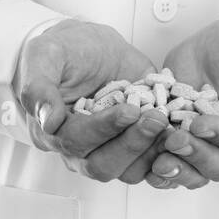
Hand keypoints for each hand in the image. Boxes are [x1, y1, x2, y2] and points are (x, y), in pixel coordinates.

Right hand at [14, 19, 170, 183]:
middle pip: (103, 165)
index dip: (103, 129)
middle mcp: (80, 149)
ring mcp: (109, 149)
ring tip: (169, 123)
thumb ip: (39, 87)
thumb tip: (47, 122)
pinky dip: (166, 153)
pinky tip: (179, 134)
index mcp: (53, 132)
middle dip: (132, 143)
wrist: (90, 47)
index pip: (76, 141)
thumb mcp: (45, 56)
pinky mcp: (135, 145)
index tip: (128, 111)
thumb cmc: (65, 51)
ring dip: (151, 151)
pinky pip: (151, 163)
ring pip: (129, 171)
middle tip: (155, 118)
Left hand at [149, 14, 218, 189]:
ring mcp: (205, 139)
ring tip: (159, 157)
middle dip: (196, 155)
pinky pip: (171, 159)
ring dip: (177, 167)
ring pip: (195, 170)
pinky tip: (146, 162)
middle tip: (175, 138)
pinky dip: (158, 165)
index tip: (201, 123)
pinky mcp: (180, 130)